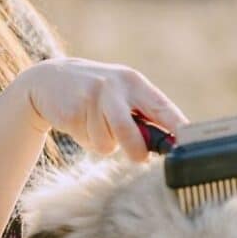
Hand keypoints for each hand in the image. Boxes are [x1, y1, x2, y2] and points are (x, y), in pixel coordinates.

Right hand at [18, 57, 188, 161]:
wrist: (49, 79)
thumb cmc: (96, 95)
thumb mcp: (121, 96)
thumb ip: (143, 116)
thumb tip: (169, 145)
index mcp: (134, 83)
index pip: (163, 109)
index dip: (177, 130)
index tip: (188, 147)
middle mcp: (114, 86)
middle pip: (131, 131)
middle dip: (136, 150)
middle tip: (138, 158)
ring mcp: (91, 97)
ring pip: (108, 143)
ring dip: (104, 144)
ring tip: (95, 126)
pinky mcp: (71, 110)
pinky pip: (88, 141)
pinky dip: (86, 140)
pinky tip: (79, 122)